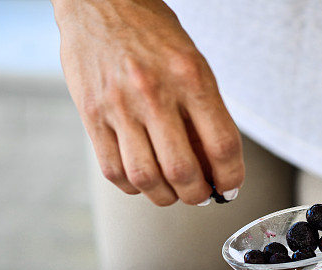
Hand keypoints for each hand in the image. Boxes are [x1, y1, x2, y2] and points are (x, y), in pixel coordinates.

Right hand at [51, 0, 243, 205]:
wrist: (98, 0)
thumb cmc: (150, 34)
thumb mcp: (190, 61)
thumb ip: (203, 111)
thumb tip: (214, 166)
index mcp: (189, 76)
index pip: (221, 144)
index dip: (230, 177)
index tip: (229, 188)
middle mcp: (154, 93)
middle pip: (182, 171)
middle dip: (197, 195)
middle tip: (200, 195)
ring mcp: (119, 107)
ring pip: (146, 178)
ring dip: (164, 197)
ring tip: (171, 193)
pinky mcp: (91, 116)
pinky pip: (114, 171)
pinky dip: (132, 187)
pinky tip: (141, 180)